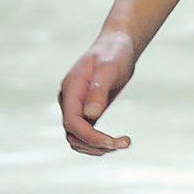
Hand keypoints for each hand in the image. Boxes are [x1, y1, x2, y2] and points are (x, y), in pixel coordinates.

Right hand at [58, 31, 136, 155]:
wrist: (117, 45)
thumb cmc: (114, 53)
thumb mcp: (109, 68)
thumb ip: (98, 91)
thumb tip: (90, 116)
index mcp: (71, 89)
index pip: (72, 122)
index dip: (90, 136)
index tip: (113, 142)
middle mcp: (69, 101)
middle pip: (73, 135)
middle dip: (96, 144)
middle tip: (124, 143)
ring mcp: (75, 107)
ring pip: (77, 139)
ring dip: (96, 148)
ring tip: (122, 144)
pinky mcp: (85, 111)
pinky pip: (85, 135)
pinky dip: (98, 143)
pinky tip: (116, 142)